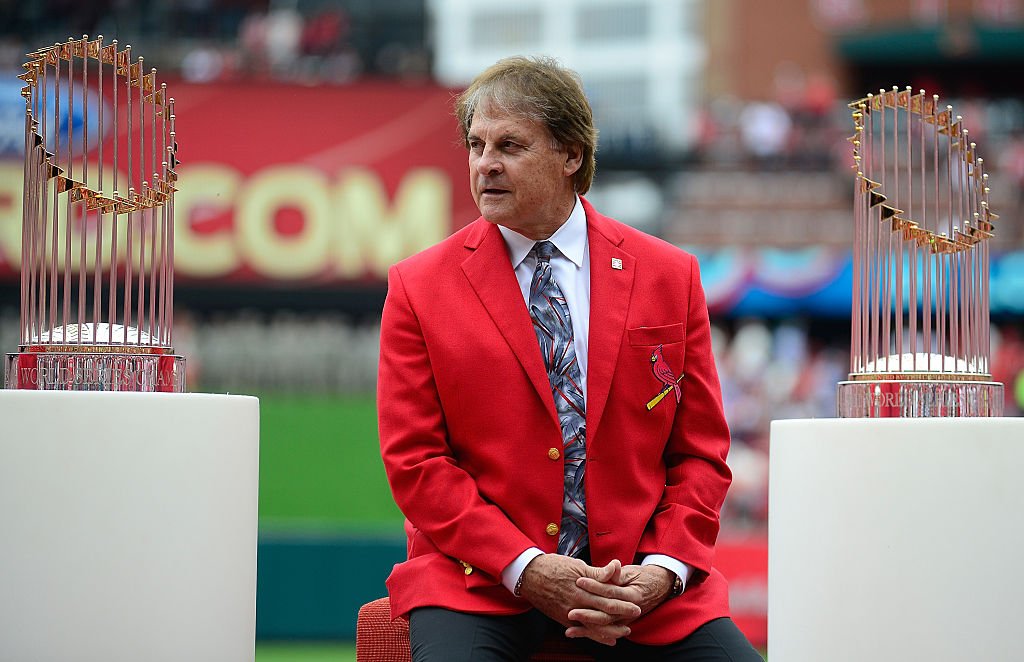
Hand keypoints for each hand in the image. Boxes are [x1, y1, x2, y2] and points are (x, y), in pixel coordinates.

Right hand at [517, 554, 640, 644]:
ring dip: (611, 630)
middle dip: (621, 614)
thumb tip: (616, 566)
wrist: (528, 575)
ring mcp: (569, 613)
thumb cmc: (553, 566)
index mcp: (582, 588)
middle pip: (604, 612)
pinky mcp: (562, 619)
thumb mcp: (577, 565)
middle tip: (636, 614)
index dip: (623, 600)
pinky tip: (607, 640)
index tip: (636, 602)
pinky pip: (582, 631)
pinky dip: (595, 636)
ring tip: (624, 631)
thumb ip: (597, 572)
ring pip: (594, 625)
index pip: (607, 596)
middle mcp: (576, 603)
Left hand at [566, 564, 674, 639]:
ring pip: (605, 627)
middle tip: (570, 612)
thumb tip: (612, 568)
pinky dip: (591, 634)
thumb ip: (619, 573)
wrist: (660, 586)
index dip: (595, 586)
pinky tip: (577, 634)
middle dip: (587, 614)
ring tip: (570, 629)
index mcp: (633, 595)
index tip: (579, 581)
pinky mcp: (621, 624)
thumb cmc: (642, 577)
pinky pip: (605, 632)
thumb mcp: (632, 572)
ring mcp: (626, 620)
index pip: (611, 591)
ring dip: (587, 630)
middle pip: (606, 614)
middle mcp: (630, 611)